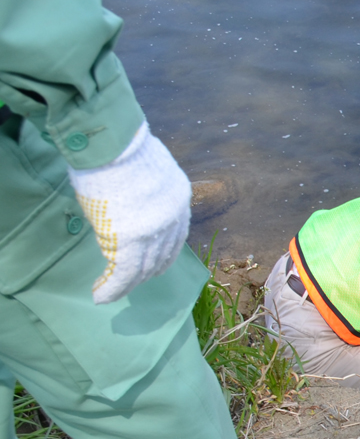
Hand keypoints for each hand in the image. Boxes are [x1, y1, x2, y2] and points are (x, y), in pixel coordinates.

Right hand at [68, 122, 191, 303]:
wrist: (113, 143)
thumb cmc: (120, 149)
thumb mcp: (145, 171)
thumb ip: (145, 194)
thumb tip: (127, 206)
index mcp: (180, 199)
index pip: (175, 237)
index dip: (160, 254)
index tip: (147, 265)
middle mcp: (174, 218)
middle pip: (162, 256)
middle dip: (145, 272)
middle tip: (126, 283)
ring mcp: (155, 231)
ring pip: (143, 268)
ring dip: (125, 284)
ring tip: (107, 292)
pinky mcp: (132, 241)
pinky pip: (124, 274)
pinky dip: (111, 288)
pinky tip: (99, 295)